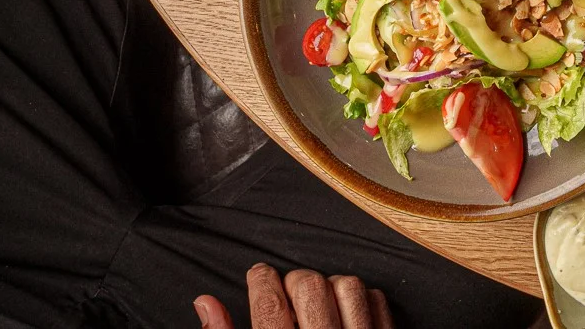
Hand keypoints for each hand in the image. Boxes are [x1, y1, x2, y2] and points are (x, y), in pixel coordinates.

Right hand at [194, 264, 394, 328]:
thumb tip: (205, 303)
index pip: (271, 307)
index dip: (262, 282)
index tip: (259, 276)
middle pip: (310, 288)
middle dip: (293, 281)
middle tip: (284, 289)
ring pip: (349, 287)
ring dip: (330, 286)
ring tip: (315, 298)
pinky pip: (380, 304)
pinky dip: (364, 299)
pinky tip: (346, 309)